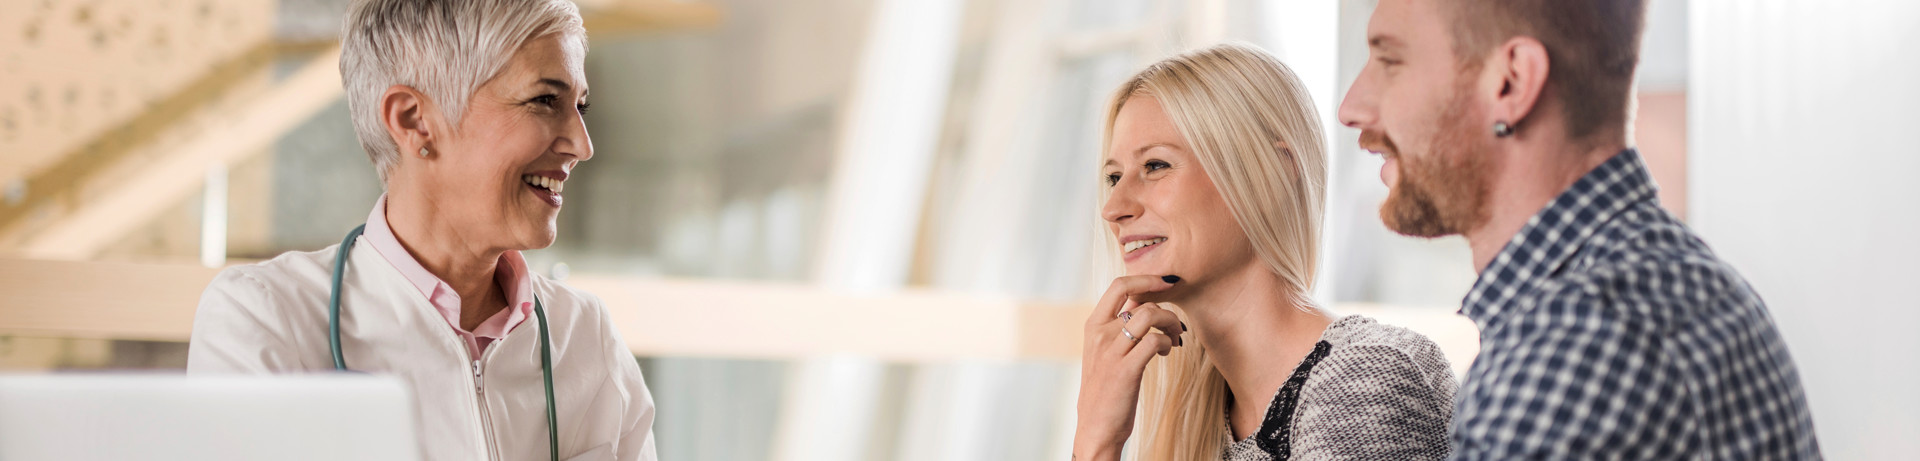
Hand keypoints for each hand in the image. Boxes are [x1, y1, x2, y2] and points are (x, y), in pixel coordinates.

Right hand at [1072, 275, 1186, 460]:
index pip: (1118, 285)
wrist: (1095, 426)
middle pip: (1140, 299)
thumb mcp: (1104, 352)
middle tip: (1176, 325)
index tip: (1166, 283)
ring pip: (1150, 315)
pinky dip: (1168, 344)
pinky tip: (1167, 353)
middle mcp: (1099, 334)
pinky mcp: (1126, 369)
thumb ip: (1118, 328)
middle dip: (1166, 307)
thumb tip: (1144, 304)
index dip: (1146, 278)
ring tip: (1175, 340)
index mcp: (1092, 326)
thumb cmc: (1105, 389)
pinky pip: (1155, 341)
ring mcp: (1112, 352)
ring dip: (1170, 324)